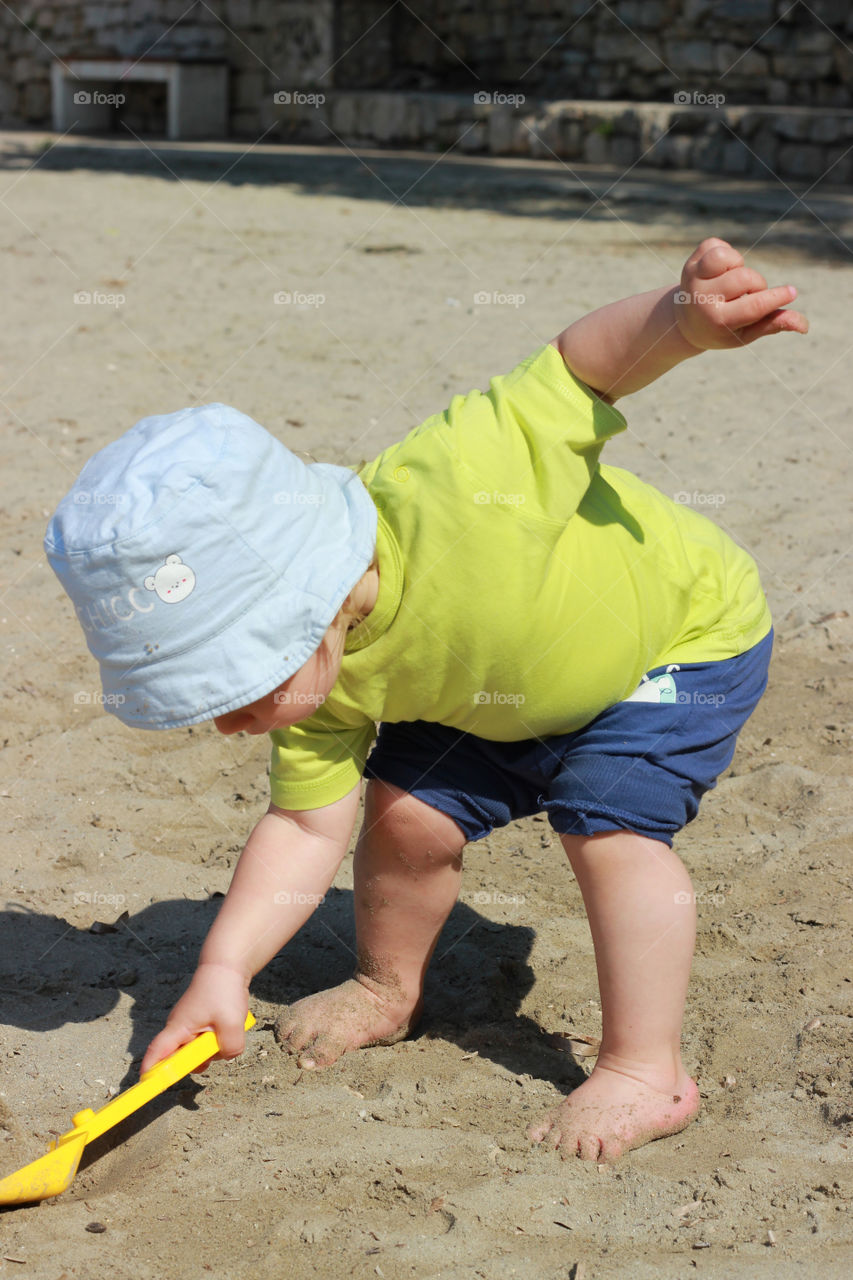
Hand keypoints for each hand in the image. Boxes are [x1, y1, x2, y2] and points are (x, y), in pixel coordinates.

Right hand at [140, 962, 248, 1074]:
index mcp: (178, 1028)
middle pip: (181, 1059)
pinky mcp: (202, 1024)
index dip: (151, 1069)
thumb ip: (230, 1048)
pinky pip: (208, 1042)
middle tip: (215, 1047)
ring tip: (227, 1028)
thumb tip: (227, 1056)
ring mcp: (191, 1027)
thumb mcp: (232, 1023)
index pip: (157, 1052)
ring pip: (199, 1052)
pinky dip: (220, 1039)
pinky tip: (230, 1024)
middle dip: (199, 1061)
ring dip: (214, 1048)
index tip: (146, 1084)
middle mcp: (180, 1029)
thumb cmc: (222, 990)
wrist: (227, 965)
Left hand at [675, 237, 807, 350]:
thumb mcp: (746, 333)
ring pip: (729, 258)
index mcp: (716, 321)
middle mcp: (701, 299)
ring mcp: (692, 278)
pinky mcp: (690, 262)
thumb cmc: (723, 328)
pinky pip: (716, 245)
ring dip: (738, 266)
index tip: (792, 292)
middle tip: (747, 296)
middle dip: (756, 285)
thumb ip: (772, 325)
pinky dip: (725, 254)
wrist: (685, 321)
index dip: (777, 297)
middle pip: (746, 278)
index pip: (754, 306)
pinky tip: (721, 270)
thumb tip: (804, 325)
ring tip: (732, 281)